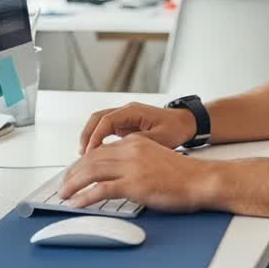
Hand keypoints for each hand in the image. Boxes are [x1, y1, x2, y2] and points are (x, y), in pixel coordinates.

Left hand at [59, 134, 215, 212]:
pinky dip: (85, 197)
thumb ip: (136, 159)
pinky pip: (101, 190)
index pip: (100, 150)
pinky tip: (77, 202)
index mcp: (135, 142)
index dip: (82, 162)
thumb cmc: (184, 173)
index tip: (74, 172)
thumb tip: (119, 174)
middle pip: (91, 159)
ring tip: (64, 194)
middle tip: (64, 185)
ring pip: (91, 172)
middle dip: (73, 173)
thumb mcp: (155, 156)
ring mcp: (131, 167)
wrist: (201, 179)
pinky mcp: (134, 184)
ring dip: (73, 184)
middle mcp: (130, 150)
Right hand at [78, 101, 197, 153]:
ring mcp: (125, 117)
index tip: (90, 153)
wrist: (186, 123)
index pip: (107, 120)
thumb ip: (138, 143)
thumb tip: (119, 152)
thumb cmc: (176, 128)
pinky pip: (105, 129)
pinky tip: (95, 154)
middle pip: (98, 118)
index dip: (96, 136)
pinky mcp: (125, 125)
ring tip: (85, 156)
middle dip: (87, 136)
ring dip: (90, 137)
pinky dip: (98, 139)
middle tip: (82, 155)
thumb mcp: (159, 139)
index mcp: (134, 111)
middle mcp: (126, 111)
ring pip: (99, 123)